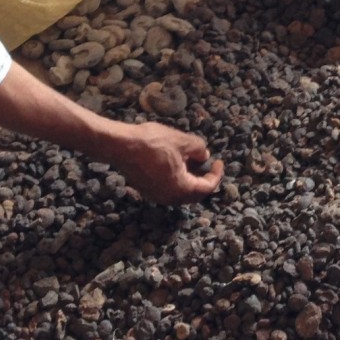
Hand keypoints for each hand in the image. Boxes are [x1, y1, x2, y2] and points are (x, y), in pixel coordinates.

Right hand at [107, 122, 223, 203]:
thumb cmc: (152, 143)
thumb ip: (199, 150)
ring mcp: (156, 196)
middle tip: (208, 165)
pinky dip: (177, 179)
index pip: (207, 187)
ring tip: (192, 161)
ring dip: (189, 179)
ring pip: (180, 192)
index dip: (216, 174)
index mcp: (181, 189)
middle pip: (194, 194)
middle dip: (203, 180)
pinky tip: (175, 163)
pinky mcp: (146, 190)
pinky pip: (168, 189)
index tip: (219, 162)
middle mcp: (169, 198)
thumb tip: (204, 156)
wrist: (120, 145)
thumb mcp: (182, 141)